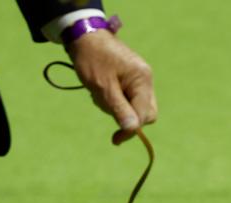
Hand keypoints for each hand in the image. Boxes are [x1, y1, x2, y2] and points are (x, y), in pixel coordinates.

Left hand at [67, 30, 156, 144]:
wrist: (84, 36)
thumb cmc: (92, 60)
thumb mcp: (103, 88)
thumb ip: (120, 109)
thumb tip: (133, 129)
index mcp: (142, 80)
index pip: (144, 115)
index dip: (131, 130)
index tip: (115, 139)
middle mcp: (146, 79)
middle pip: (145, 113)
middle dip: (127, 117)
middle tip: (106, 108)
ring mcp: (140, 78)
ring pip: (136, 106)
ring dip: (118, 107)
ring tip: (100, 92)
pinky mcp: (132, 78)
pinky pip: (129, 97)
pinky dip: (116, 99)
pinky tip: (103, 89)